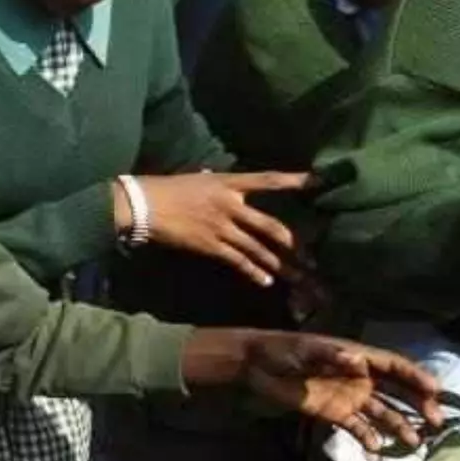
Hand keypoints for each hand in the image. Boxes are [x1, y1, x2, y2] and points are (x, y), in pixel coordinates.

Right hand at [124, 171, 311, 287]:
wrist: (142, 204)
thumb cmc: (166, 188)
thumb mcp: (197, 180)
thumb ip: (216, 184)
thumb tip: (227, 184)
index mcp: (227, 182)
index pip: (266, 180)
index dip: (292, 180)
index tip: (317, 181)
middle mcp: (229, 204)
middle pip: (270, 226)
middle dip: (293, 244)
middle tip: (311, 257)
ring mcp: (221, 226)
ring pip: (258, 248)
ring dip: (279, 265)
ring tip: (298, 277)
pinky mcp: (209, 245)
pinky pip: (238, 261)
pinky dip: (254, 272)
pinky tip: (266, 281)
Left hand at [215, 331, 443, 451]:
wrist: (255, 366)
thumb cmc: (281, 350)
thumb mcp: (305, 349)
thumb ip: (332, 356)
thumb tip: (359, 362)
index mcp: (357, 357)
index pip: (395, 366)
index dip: (417, 377)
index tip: (437, 392)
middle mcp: (360, 377)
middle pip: (398, 391)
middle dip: (419, 404)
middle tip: (436, 421)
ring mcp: (349, 396)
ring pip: (383, 412)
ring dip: (399, 425)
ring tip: (415, 441)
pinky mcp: (334, 413)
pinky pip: (358, 427)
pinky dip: (369, 437)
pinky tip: (377, 448)